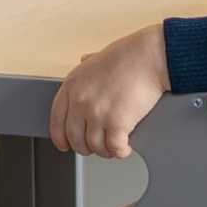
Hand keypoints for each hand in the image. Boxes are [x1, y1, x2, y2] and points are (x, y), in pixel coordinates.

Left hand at [49, 25, 168, 158]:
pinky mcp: (117, 124)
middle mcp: (81, 101)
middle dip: (85, 147)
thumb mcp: (98, 57)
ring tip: (112, 147)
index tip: (65, 144)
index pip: (57, 121)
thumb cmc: (129, 55)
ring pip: (95, 146)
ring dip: (104, 151)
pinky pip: (114, 148)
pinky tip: (124, 148)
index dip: (60, 137)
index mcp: (72, 85)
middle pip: (74, 138)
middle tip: (95, 147)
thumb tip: (85, 59)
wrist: (149, 57)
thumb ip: (88, 63)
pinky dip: (120, 152)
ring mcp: (97, 114)